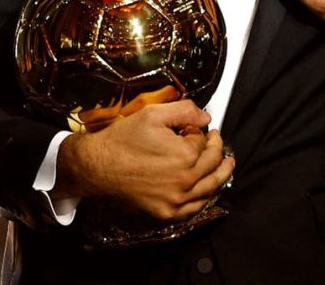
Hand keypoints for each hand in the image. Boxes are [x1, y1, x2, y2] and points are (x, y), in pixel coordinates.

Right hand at [55, 98, 233, 221]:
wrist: (97, 167)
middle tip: (216, 141)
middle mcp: (185, 181)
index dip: (200, 131)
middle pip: (213, 164)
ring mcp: (176, 200)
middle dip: (218, 149)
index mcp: (185, 155)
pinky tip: (208, 189)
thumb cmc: (122, 140)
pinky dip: (206, 197)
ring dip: (221, 174)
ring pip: (211, 188)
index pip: (204, 141)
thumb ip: (185, 111)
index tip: (194, 127)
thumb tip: (206, 117)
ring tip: (227, 165)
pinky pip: (195, 208)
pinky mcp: (166, 213)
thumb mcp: (153, 114)